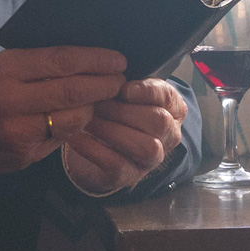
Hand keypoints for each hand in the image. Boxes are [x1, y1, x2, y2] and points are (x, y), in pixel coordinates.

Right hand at [0, 47, 126, 176]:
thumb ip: (34, 63)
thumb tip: (84, 59)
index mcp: (4, 70)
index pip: (64, 61)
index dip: (97, 60)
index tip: (117, 59)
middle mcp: (10, 101)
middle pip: (75, 91)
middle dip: (105, 84)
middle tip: (119, 80)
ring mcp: (16, 132)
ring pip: (73, 119)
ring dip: (93, 108)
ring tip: (101, 99)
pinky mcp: (21, 156)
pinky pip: (59, 140)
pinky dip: (73, 128)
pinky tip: (78, 118)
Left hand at [61, 78, 188, 194]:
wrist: (100, 146)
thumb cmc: (116, 110)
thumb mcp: (125, 92)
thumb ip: (125, 81)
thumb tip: (111, 74)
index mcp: (172, 108)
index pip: (167, 97)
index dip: (148, 91)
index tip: (125, 88)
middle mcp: (169, 135)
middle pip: (159, 122)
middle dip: (124, 111)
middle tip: (97, 102)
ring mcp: (152, 159)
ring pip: (145, 146)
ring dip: (112, 130)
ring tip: (87, 119)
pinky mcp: (130, 176)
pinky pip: (118, 165)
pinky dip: (95, 150)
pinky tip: (77, 137)